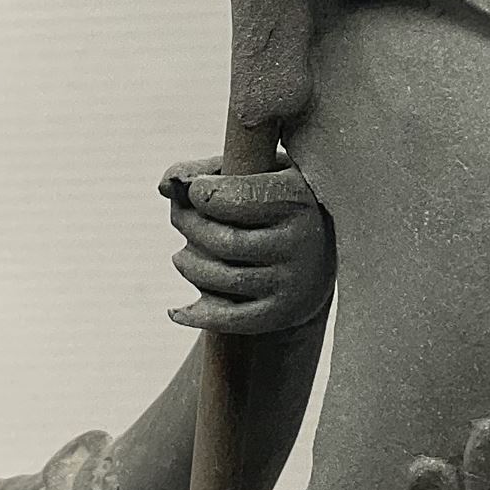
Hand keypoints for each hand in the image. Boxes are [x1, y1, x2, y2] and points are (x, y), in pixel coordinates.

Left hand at [159, 158, 333, 336]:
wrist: (323, 253)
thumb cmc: (276, 202)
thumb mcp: (257, 171)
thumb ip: (208, 169)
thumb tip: (166, 186)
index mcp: (296, 198)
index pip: (231, 198)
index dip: (199, 193)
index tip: (194, 191)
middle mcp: (301, 242)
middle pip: (222, 241)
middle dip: (188, 226)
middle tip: (178, 218)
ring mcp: (294, 281)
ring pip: (222, 278)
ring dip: (188, 266)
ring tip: (181, 256)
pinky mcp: (283, 313)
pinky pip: (231, 320)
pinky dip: (196, 315)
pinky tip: (175, 310)